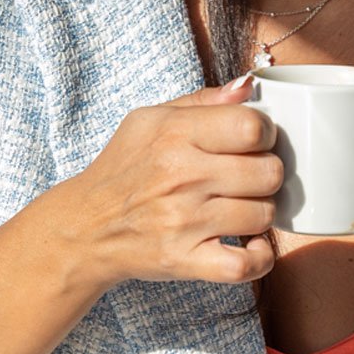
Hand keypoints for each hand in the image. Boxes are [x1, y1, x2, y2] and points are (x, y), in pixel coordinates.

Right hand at [42, 76, 281, 290]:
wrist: (85, 226)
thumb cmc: (123, 169)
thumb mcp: (149, 120)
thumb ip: (203, 101)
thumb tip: (248, 87)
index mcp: (174, 134)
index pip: (253, 127)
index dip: (265, 134)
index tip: (255, 143)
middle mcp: (181, 176)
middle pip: (269, 172)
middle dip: (266, 174)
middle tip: (249, 178)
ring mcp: (184, 222)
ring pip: (264, 215)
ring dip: (259, 213)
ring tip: (241, 209)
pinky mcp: (185, 260)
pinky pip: (246, 266)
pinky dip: (259, 258)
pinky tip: (251, 245)